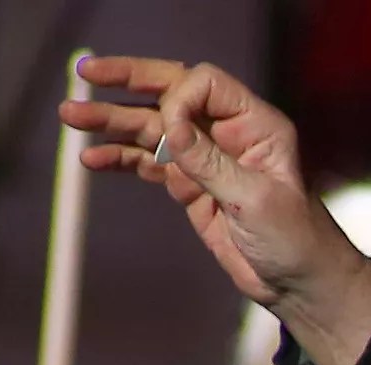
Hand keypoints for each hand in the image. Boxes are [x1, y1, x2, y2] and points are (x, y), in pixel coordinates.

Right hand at [62, 56, 370, 364]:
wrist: (299, 285)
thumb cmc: (297, 241)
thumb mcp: (256, 201)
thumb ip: (210, 162)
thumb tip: (171, 125)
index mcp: (256, 125)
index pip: (205, 84)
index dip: (179, 97)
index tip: (168, 126)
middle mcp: (228, 134)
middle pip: (171, 94)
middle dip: (127, 84)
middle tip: (85, 74)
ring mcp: (206, 159)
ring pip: (153, 129)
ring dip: (112, 123)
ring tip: (71, 117)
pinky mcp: (191, 186)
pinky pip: (149, 162)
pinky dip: (121, 158)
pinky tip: (93, 158)